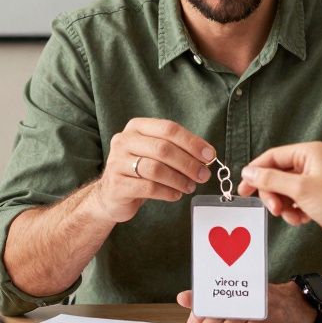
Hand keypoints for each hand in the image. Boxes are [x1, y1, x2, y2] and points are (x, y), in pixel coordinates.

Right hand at [87, 118, 215, 223]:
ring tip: (190, 187)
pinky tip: (176, 195)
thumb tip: (207, 156)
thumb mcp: (154, 153)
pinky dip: (167, 192)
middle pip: (163, 149)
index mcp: (136, 127)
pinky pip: (148, 188)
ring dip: (179, 179)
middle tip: (203, 175)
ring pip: (156, 169)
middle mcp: (124, 141)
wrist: (111, 194)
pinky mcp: (116, 185)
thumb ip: (177, 150)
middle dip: (188, 163)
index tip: (210, 155)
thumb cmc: (139, 171)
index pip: (168, 129)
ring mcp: (117, 163)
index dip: (192, 142)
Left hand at [177, 281, 315, 322]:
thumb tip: (182, 298)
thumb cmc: (262, 304)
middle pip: (215, 315)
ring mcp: (258, 305)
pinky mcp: (271, 318)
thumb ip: (209, 300)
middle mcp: (245, 292)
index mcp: (234, 285)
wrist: (297, 304)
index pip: (207, 298)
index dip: (197, 315)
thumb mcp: (236, 299)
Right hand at [238, 142, 321, 254]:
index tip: (243, 188)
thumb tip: (248, 172)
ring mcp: (314, 181)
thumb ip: (270, 179)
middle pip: (276, 175)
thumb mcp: (299, 189)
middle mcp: (311, 164)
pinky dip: (293, 211)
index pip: (273, 156)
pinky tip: (302, 219)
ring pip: (283, 190)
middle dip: (272, 194)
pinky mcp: (316, 198)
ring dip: (283, 205)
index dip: (256, 172)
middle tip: (273, 209)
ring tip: (291, 216)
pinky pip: (293, 202)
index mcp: (309, 152)